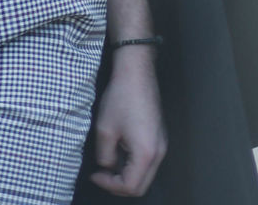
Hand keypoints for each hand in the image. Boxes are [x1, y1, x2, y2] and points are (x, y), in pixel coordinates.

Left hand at [89, 47, 167, 196]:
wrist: (137, 72)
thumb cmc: (122, 97)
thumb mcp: (105, 129)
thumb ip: (105, 156)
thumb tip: (107, 166)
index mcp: (147, 153)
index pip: (130, 186)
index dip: (109, 185)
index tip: (95, 174)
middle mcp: (159, 152)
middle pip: (141, 185)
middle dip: (119, 184)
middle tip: (101, 175)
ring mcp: (162, 144)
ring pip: (145, 174)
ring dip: (127, 174)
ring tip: (108, 162)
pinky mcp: (159, 136)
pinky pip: (148, 160)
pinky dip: (133, 163)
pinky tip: (119, 150)